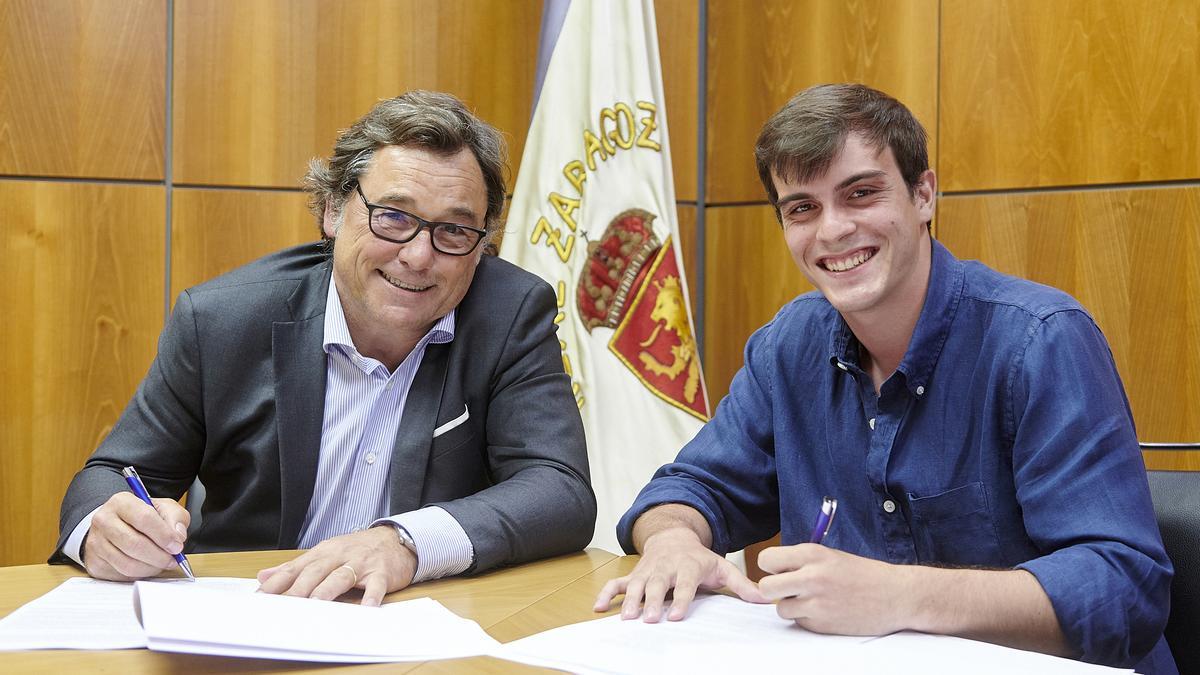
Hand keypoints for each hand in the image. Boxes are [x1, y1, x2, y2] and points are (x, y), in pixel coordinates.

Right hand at [83, 492, 189, 580]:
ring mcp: (96, 542)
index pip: (144, 518)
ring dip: (151, 568)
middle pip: (134, 544)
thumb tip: (178, 536)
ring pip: (127, 563)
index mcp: (121, 502)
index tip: (177, 545)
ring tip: (162, 563)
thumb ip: (175, 518)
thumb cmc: (143, 517)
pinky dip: (139, 574)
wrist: (118, 525)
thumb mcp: (164, 508)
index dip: (164, 535)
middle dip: (159, 556)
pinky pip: (120, 575)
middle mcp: (103, 520)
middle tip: (172, 559)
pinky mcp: (95, 562)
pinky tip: (148, 567)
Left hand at [256, 526, 415, 605]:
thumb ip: (295, 567)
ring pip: (341, 576)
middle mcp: (339, 556)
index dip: (277, 583)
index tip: (261, 598)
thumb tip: (263, 577)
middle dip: (298, 589)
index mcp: (322, 553)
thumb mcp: (324, 554)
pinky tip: (366, 608)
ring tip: (316, 605)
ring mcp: (361, 563)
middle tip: (283, 606)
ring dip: (328, 590)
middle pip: (315, 572)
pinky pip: (376, 585)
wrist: (395, 538)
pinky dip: (371, 596)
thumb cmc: (356, 550)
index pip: (295, 568)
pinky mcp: (382, 572)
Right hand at [593, 528, 766, 621]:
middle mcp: (665, 568)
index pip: (684, 585)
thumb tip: (764, 600)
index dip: (680, 599)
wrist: (674, 536)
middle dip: (652, 602)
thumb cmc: (699, 558)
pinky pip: (617, 583)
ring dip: (629, 601)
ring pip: (636, 585)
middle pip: (657, 586)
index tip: (675, 616)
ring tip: (625, 618)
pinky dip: (606, 594)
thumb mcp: (722, 567)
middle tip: (648, 619)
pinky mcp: (634, 575)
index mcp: (688, 566)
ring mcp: (647, 571)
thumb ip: (742, 585)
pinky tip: (598, 608)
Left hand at [757, 544, 914, 634]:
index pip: (766, 559)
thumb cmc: (864, 574)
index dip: (771, 567)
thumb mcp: (830, 556)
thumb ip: (802, 561)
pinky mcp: (822, 624)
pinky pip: (800, 622)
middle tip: (788, 589)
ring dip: (792, 606)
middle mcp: (811, 577)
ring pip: (781, 609)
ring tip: (813, 600)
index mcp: (812, 554)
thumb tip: (775, 570)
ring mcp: (816, 603)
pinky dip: (808, 619)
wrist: (897, 596)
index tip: (780, 570)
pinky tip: (827, 611)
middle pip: (765, 587)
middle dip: (773, 590)